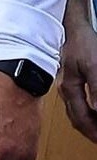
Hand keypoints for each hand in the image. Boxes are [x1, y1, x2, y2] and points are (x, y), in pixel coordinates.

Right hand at [60, 10, 96, 144]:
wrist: (72, 26)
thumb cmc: (82, 42)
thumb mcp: (94, 66)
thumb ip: (96, 90)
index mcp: (69, 90)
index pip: (81, 119)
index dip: (93, 133)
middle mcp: (66, 91)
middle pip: (78, 120)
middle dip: (91, 132)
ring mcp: (68, 87)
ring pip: (78, 114)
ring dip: (90, 124)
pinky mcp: (72, 82)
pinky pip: (79, 105)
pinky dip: (89, 113)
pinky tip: (94, 113)